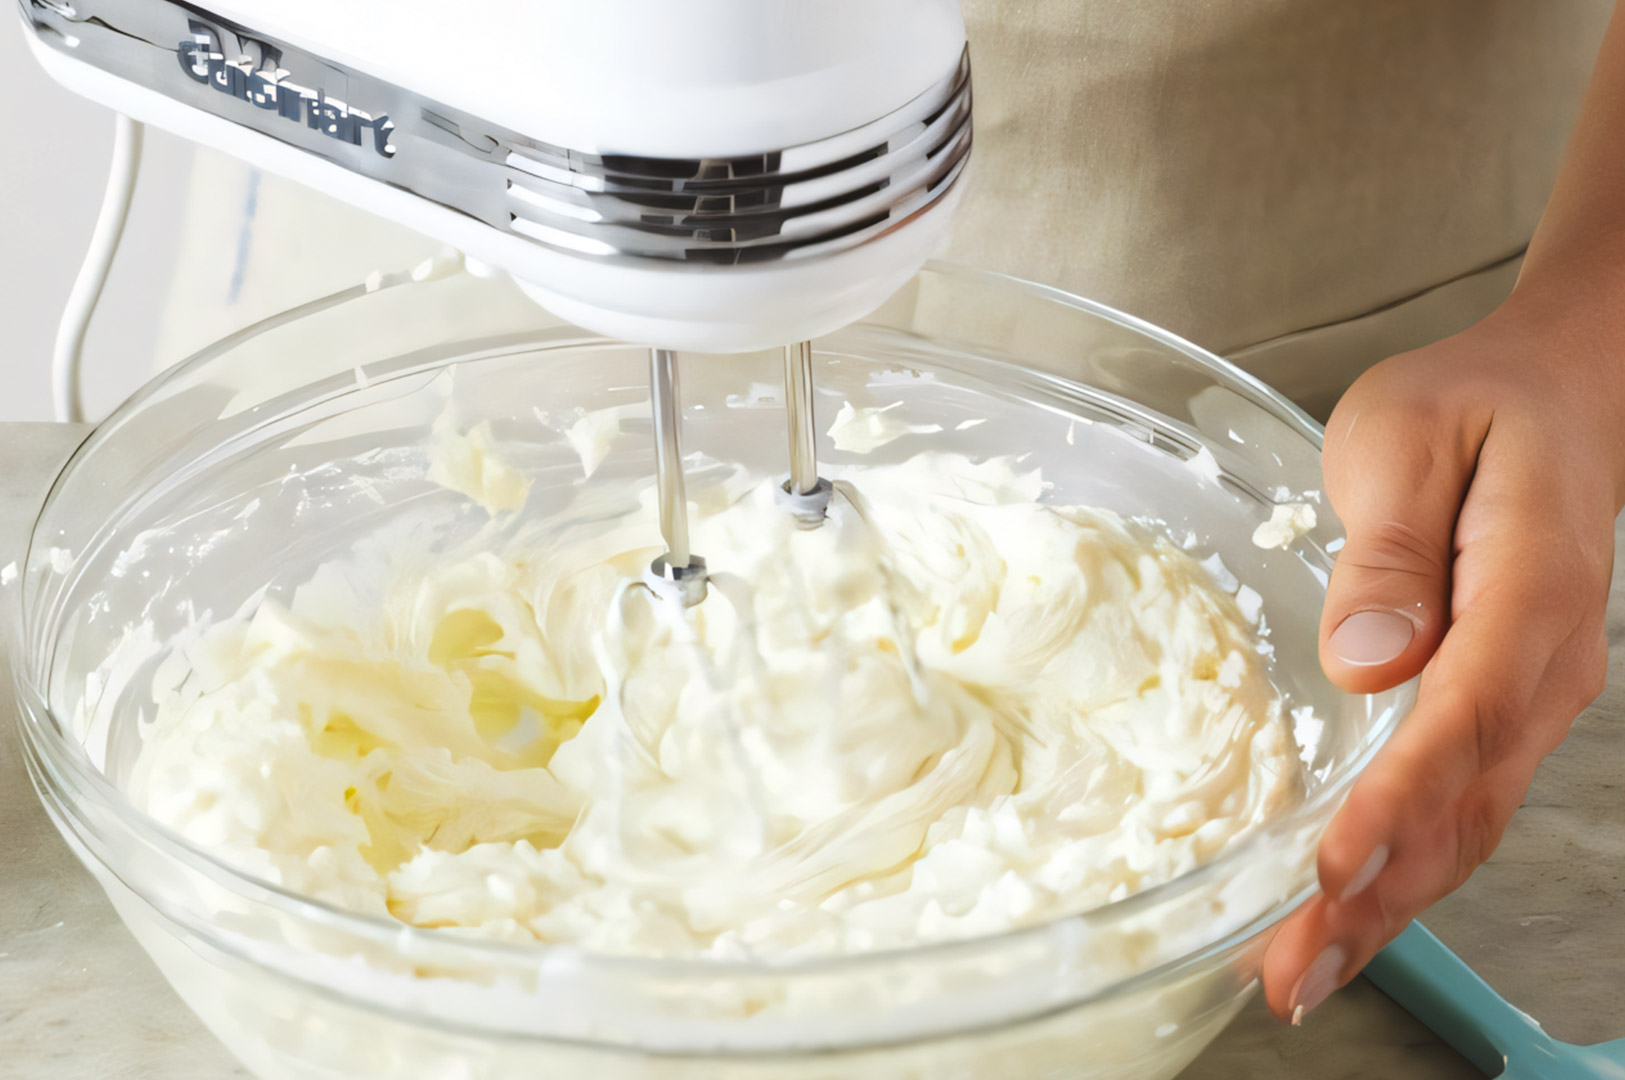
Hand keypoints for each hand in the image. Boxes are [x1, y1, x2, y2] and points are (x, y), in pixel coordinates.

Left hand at [1260, 298, 1622, 1022]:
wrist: (1555, 392)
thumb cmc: (1474, 405)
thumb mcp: (1406, 438)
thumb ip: (1389, 549)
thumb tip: (1369, 657)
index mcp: (1532, 589)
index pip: (1465, 716)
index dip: (1396, 802)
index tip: (1329, 867)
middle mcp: (1547, 664)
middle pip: (1463, 802)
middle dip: (1375, 898)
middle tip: (1290, 971)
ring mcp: (1531, 695)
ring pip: (1463, 824)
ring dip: (1384, 907)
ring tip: (1300, 973)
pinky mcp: (1498, 706)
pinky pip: (1453, 801)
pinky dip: (1398, 867)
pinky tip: (1340, 909)